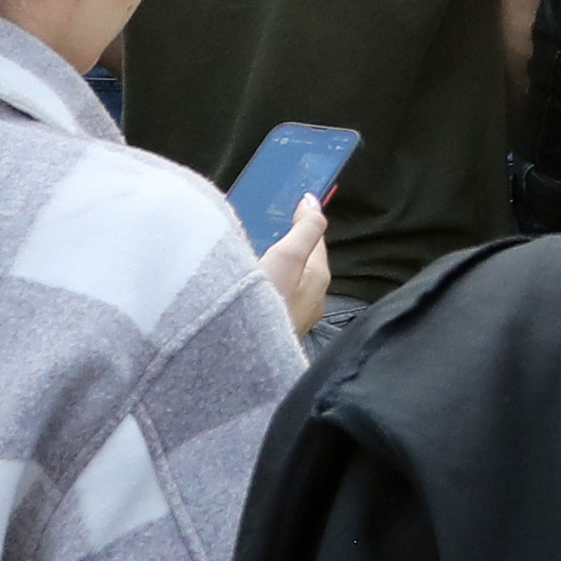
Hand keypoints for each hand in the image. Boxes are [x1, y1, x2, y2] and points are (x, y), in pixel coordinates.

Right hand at [258, 192, 333, 341]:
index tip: (284, 207)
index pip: (316, 240)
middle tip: (262, 230)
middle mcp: (313, 300)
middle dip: (286, 245)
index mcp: (319, 279)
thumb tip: (314, 201)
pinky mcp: (275, 332)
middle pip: (301, 262)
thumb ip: (304, 229)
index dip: (301, 221)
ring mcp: (295, 318)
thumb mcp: (287, 258)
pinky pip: (273, 300)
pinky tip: (244, 288)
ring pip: (287, 282)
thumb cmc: (267, 307)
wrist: (241, 360)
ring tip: (250, 256)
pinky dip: (262, 287)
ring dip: (272, 267)